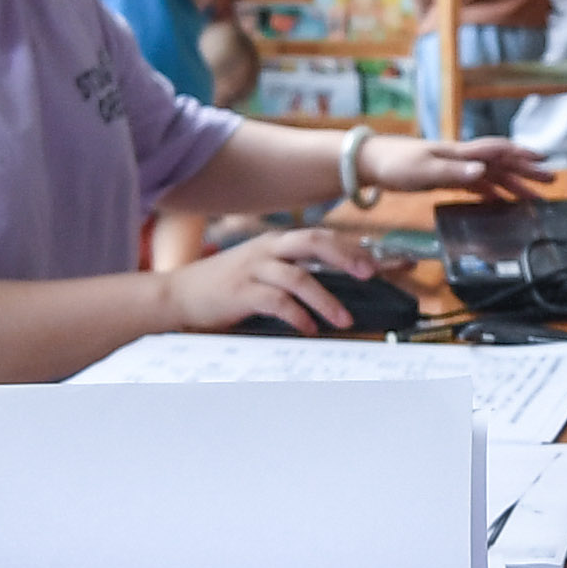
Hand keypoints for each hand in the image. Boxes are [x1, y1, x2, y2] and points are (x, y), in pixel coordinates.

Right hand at [160, 231, 385, 333]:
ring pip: (299, 276)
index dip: (357, 248)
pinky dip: (297, 316)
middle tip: (370, 275)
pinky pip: (276, 301)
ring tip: (344, 320)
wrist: (177, 296)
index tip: (389, 262)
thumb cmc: (225, 288)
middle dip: (346, 256)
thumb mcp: (261, 272)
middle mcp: (268, 249)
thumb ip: (293, 275)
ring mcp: (253, 269)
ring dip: (326, 299)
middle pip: (314, 242)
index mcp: (277, 243)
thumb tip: (335, 291)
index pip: (324, 238)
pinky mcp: (240, 292)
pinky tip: (309, 329)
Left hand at [384, 133, 548, 199]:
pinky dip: (492, 193)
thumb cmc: (395, 164)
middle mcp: (461, 158)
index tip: (544, 161)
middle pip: (501, 164)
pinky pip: (476, 185)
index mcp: (459, 154)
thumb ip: (453, 172)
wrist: (371, 163)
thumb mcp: (423, 171)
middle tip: (551, 182)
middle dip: (526, 172)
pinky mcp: (445, 178)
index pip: (497, 151)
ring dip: (513, 185)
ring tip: (533, 198)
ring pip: (492, 176)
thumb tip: (483, 172)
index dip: (521, 155)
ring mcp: (454, 168)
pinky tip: (500, 203)